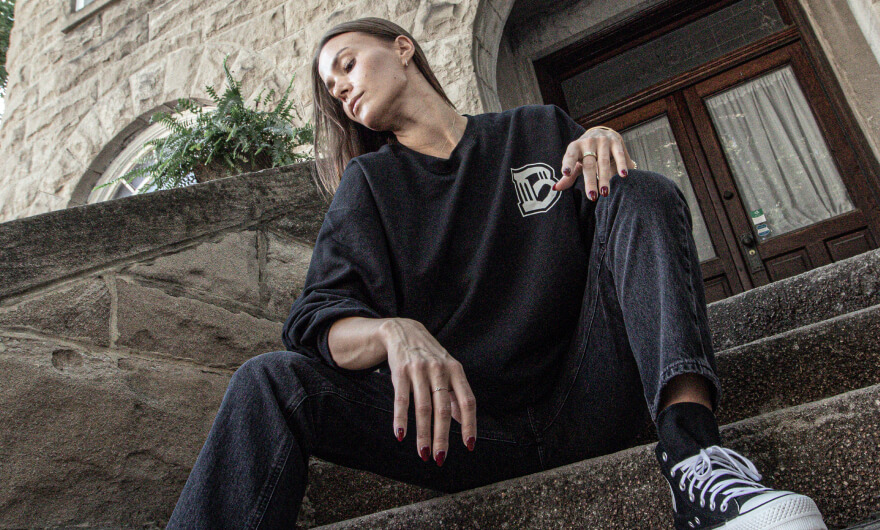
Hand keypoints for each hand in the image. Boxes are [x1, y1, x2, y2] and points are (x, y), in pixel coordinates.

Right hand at [380, 318, 477, 465]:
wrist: (403, 331)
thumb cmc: (429, 356)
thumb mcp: (447, 370)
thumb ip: (455, 394)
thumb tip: (463, 420)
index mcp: (456, 371)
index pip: (468, 401)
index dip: (469, 424)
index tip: (469, 446)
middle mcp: (440, 370)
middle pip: (443, 409)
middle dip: (442, 436)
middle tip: (440, 458)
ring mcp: (420, 370)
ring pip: (423, 408)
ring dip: (423, 434)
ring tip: (423, 453)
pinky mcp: (401, 372)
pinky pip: (402, 400)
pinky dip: (401, 419)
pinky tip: (401, 435)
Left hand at [554, 127, 635, 200]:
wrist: (601, 132)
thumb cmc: (585, 152)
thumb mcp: (576, 161)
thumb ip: (569, 175)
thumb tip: (555, 188)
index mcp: (575, 147)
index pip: (570, 156)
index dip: (568, 164)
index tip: (566, 173)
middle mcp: (588, 142)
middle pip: (589, 164)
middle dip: (591, 181)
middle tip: (592, 196)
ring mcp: (602, 141)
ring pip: (603, 162)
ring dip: (604, 178)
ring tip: (605, 192)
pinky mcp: (615, 141)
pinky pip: (618, 154)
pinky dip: (621, 164)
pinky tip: (623, 175)